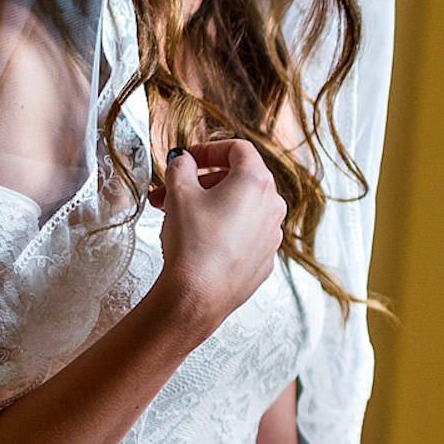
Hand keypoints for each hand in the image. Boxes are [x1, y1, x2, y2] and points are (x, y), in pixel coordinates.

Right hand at [150, 139, 284, 332]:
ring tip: (176, 216)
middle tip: (171, 190)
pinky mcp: (264, 258)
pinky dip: (222, 229)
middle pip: (237, 180)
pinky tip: (196, 240)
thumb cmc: (193, 243)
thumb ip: (180, 166)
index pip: (238, 149)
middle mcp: (272, 207)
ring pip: (239, 208)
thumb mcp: (178, 192)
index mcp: (257, 182)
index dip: (209, 149)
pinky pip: (243, 233)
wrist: (198, 295)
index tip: (189, 158)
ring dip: (208, 205)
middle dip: (200, 181)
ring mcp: (271, 234)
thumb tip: (183, 160)